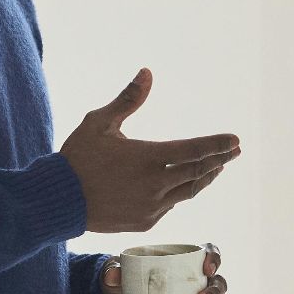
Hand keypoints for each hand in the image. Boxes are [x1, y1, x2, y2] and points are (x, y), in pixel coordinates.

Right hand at [60, 69, 240, 233]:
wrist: (57, 201)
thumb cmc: (77, 158)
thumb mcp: (99, 123)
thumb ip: (127, 99)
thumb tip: (147, 72)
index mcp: (148, 158)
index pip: (194, 150)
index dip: (218, 145)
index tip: (236, 140)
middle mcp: (155, 185)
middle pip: (198, 172)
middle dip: (219, 160)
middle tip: (235, 150)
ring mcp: (151, 207)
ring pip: (188, 191)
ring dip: (204, 178)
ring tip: (216, 167)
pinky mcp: (144, 222)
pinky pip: (170, 205)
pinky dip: (179, 192)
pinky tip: (183, 184)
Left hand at [101, 243, 226, 293]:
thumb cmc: (125, 279)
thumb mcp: (117, 271)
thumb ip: (114, 270)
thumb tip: (112, 276)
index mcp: (185, 261)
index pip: (209, 254)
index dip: (214, 258)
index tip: (207, 267)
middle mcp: (196, 282)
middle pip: (217, 283)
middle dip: (215, 292)